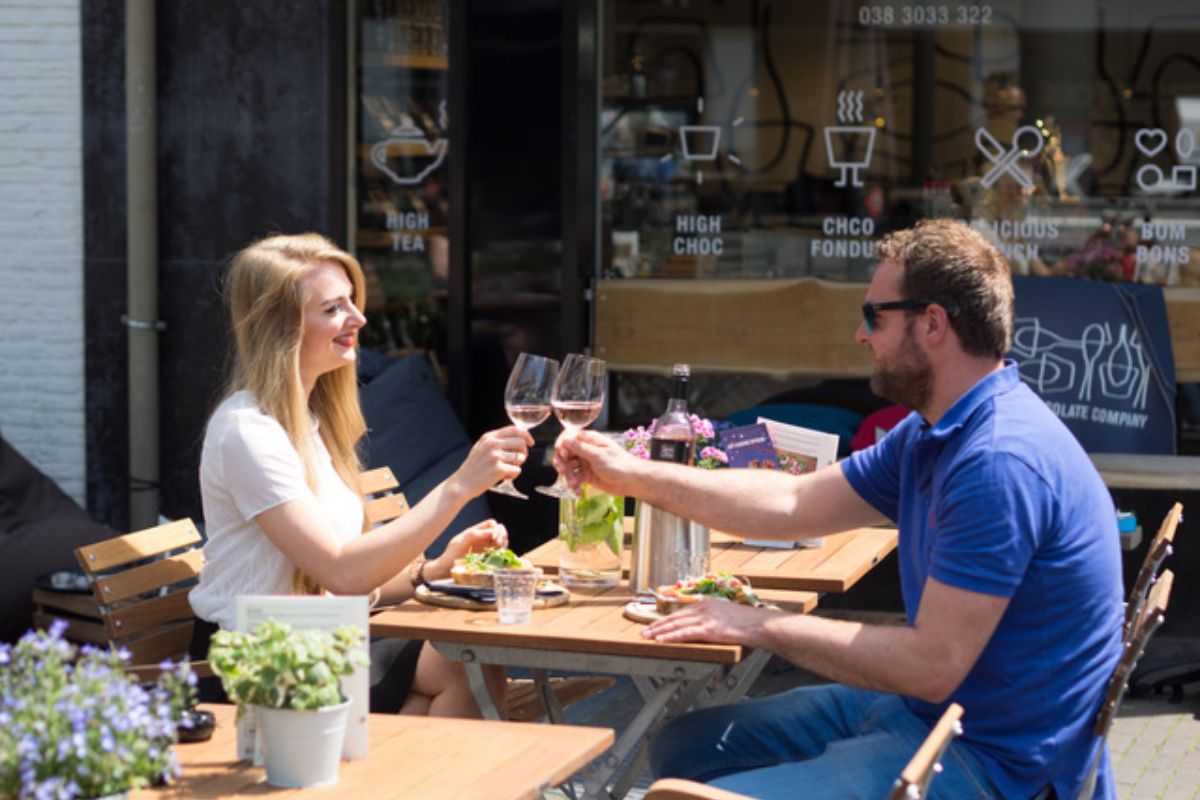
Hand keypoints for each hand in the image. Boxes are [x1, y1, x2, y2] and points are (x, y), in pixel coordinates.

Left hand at [430, 519, 508, 577]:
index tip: (493, 539)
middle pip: (499, 530)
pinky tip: (498, 555)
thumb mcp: (459, 543)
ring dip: (504, 543)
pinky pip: (499, 551)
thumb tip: (490, 532)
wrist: (446, 570)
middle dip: (502, 535)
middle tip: (498, 544)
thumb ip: (473, 535)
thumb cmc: (450, 556)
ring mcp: (485, 548)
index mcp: (475, 532)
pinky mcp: (487, 557)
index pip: (491, 524)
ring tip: (499, 550)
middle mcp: (482, 538)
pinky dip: (502, 552)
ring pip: (501, 540)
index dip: (495, 528)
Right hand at [454, 426, 533, 496]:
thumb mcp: (482, 448)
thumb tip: (518, 438)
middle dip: (523, 452)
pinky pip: (517, 470)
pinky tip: (502, 477)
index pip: (514, 429)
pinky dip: (512, 475)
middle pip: (521, 442)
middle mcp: (492, 444)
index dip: (526, 435)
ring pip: (521, 457)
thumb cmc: (474, 468)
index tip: (530, 442)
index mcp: (489, 437)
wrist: (462, 483)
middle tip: (517, 460)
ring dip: (517, 465)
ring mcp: (496, 456)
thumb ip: (497, 441)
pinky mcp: (499, 469)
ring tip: (505, 470)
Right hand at [552, 429, 639, 494]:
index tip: (562, 453)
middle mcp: (586, 450)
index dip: (562, 444)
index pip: (569, 436)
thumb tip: (565, 439)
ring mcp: (585, 463)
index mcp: (590, 440)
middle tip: (565, 472)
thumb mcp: (598, 455)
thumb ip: (580, 448)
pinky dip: (573, 484)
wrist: (632, 481)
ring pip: (568, 466)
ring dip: (568, 476)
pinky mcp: (586, 475)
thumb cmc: (620, 464)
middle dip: (563, 463)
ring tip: (574, 484)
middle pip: (565, 452)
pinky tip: (577, 491)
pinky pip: (574, 478)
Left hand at [641, 599, 778, 647]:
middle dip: (658, 625)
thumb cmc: (749, 624)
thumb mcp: (728, 616)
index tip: (656, 624)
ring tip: (647, 637)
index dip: (667, 619)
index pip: (682, 611)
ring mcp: (706, 618)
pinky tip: (661, 641)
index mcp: (708, 604)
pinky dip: (671, 637)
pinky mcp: (708, 629)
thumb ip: (715, 620)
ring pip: (676, 624)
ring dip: (659, 631)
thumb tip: (707, 628)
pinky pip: (684, 633)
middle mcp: (704, 608)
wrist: (761, 625)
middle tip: (645, 631)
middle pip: (675, 616)